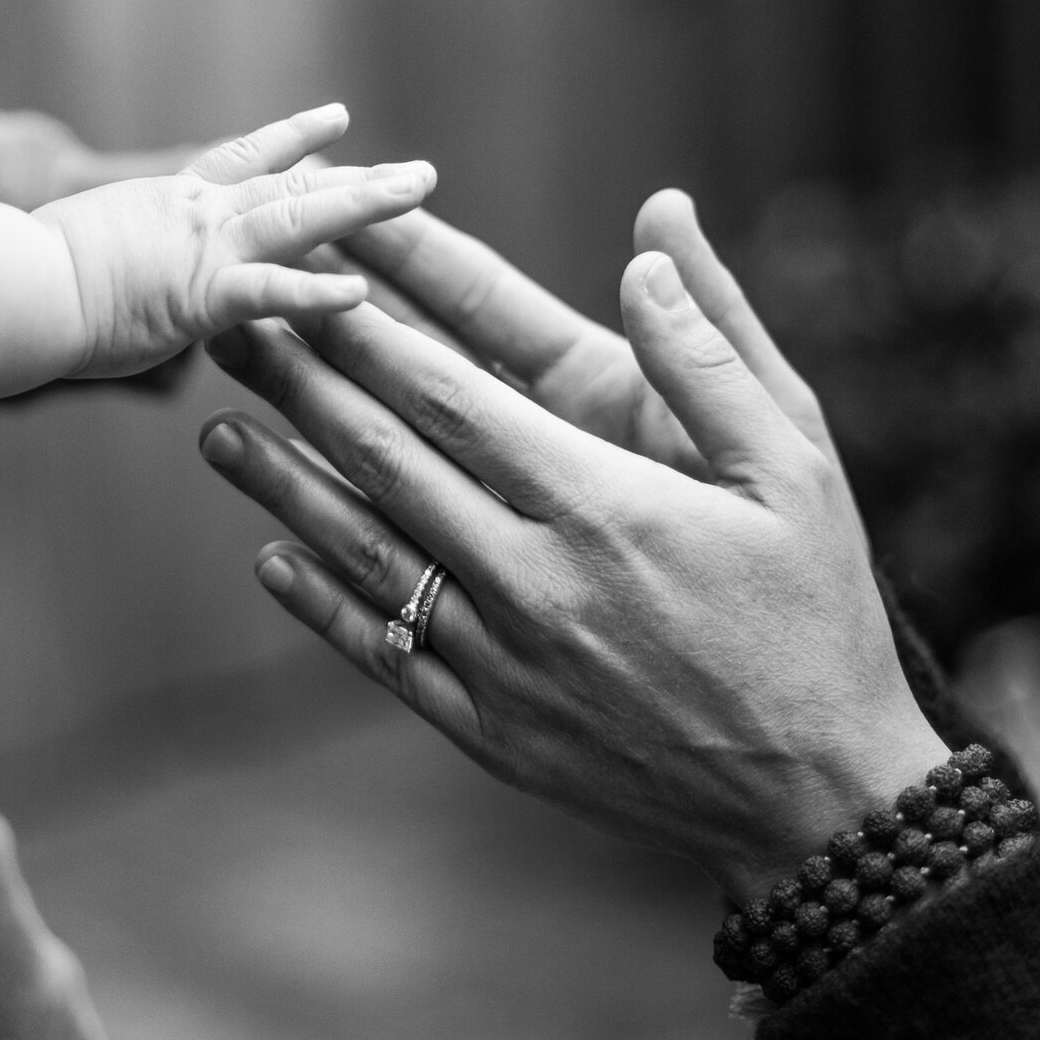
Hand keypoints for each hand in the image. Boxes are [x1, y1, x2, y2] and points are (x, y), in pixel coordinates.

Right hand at [0, 104, 436, 407]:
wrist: (4, 282)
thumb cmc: (18, 271)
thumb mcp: (74, 247)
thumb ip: (109, 255)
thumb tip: (101, 271)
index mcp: (168, 202)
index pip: (243, 161)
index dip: (293, 140)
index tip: (336, 121)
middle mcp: (196, 213)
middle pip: (296, 184)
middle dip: (361, 178)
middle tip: (421, 170)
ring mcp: (202, 248)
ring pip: (301, 218)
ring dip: (366, 205)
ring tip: (421, 190)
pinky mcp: (198, 294)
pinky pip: (269, 292)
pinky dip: (317, 292)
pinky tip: (363, 292)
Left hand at [198, 192, 947, 904]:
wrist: (822, 797)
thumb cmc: (814, 613)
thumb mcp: (799, 467)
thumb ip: (712, 355)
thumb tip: (649, 242)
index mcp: (600, 506)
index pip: (448, 397)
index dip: (366, 332)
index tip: (307, 276)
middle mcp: (534, 583)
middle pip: (384, 464)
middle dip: (301, 385)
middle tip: (231, 327)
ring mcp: (504, 664)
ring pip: (367, 557)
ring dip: (284, 488)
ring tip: (216, 429)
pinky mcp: (494, 733)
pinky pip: (386, 657)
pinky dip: (322, 607)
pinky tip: (270, 560)